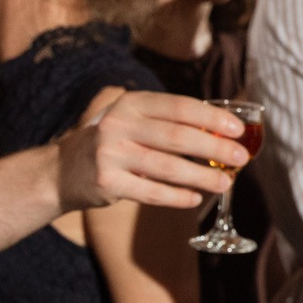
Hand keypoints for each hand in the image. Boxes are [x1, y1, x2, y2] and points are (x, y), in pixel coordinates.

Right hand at [56, 87, 242, 212]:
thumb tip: (221, 132)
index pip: (179, 107)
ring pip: (167, 167)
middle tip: (240, 158)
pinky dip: (177, 197)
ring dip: (201, 176)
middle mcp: (118, 125)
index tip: (238, 130)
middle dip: (214, 148)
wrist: (63, 171)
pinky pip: (151, 193)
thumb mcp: (131, 121)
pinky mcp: (107, 183)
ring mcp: (110, 154)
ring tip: (224, 183)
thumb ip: (166, 122)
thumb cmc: (111, 144)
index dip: (212, 118)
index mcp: (130, 104)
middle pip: (177, 137)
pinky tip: (195, 199)